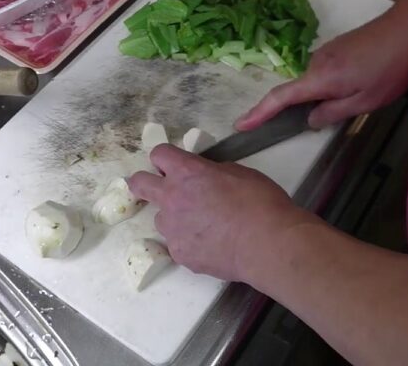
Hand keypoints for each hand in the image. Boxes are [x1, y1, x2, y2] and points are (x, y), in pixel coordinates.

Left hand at [127, 144, 309, 280]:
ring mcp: (173, 229)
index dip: (165, 158)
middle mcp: (172, 198)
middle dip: (144, 183)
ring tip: (204, 226)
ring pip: (162, 219)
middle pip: (139, 184)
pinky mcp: (180, 254)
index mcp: (188, 172)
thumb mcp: (239, 173)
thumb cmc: (261, 204)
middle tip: (159, 188)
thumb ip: (212, 172)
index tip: (172, 164)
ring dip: (176, 218)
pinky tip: (212, 245)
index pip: (159, 154)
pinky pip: (178, 243)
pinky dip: (190, 242)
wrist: (268, 245)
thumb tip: (205, 177)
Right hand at [236, 7, 407, 129]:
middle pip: (299, 91)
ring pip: (315, 83)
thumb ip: (333, 113)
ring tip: (363, 95)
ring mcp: (325, 53)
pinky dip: (333, 84)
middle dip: (310, 108)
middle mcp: (316, 63)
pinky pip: (325, 73)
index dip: (259, 113)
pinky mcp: (336, 48)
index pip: (280, 97)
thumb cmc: (391, 67)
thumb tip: (310, 119)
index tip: (241, 125)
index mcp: (320, 79)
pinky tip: (361, 84)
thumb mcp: (365, 101)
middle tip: (338, 116)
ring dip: (328, 95)